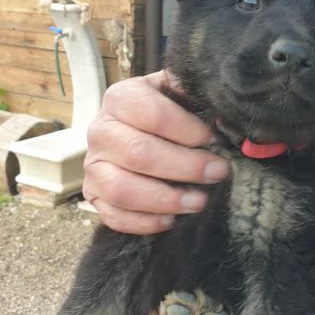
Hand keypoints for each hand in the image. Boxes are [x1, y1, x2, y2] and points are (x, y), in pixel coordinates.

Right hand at [83, 70, 229, 234]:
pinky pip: (114, 216)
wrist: (129, 127)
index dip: (187, 130)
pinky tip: (172, 219)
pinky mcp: (94, 195)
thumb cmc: (161, 111)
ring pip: (123, 189)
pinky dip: (144, 222)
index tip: (214, 140)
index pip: (153, 115)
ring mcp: (93, 167)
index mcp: (121, 99)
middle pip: (139, 154)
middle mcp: (101, 132)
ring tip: (199, 202)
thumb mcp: (175, 91)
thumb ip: (192, 95)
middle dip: (185, 167)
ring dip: (165, 199)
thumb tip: (221, 115)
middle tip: (217, 173)